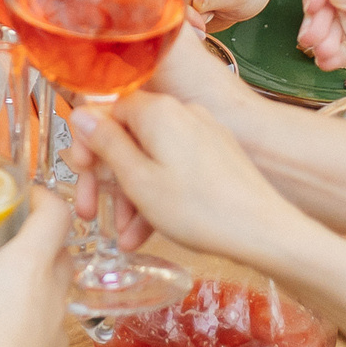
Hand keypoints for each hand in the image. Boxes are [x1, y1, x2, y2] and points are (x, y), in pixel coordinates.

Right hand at [0, 193, 71, 346]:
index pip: (58, 213)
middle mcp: (53, 290)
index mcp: (32, 262)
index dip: (45, 196)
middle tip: (6, 232)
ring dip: (36, 277)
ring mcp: (57, 327)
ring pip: (56, 288)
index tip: (24, 192)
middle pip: (61, 250)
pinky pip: (46, 325)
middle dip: (39, 237)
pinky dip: (29, 316)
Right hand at [67, 92, 310, 266]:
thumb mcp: (138, 179)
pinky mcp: (218, 156)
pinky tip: (148, 231)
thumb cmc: (199, 209)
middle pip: (129, 135)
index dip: (87, 143)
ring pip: (152, 156)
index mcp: (158, 111)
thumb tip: (81, 113)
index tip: (79, 174)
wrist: (266, 231)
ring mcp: (203, 133)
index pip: (107, 110)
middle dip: (107, 176)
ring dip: (132, 193)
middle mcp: (182, 112)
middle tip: (91, 209)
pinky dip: (158, 193)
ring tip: (124, 236)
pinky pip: (175, 167)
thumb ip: (106, 143)